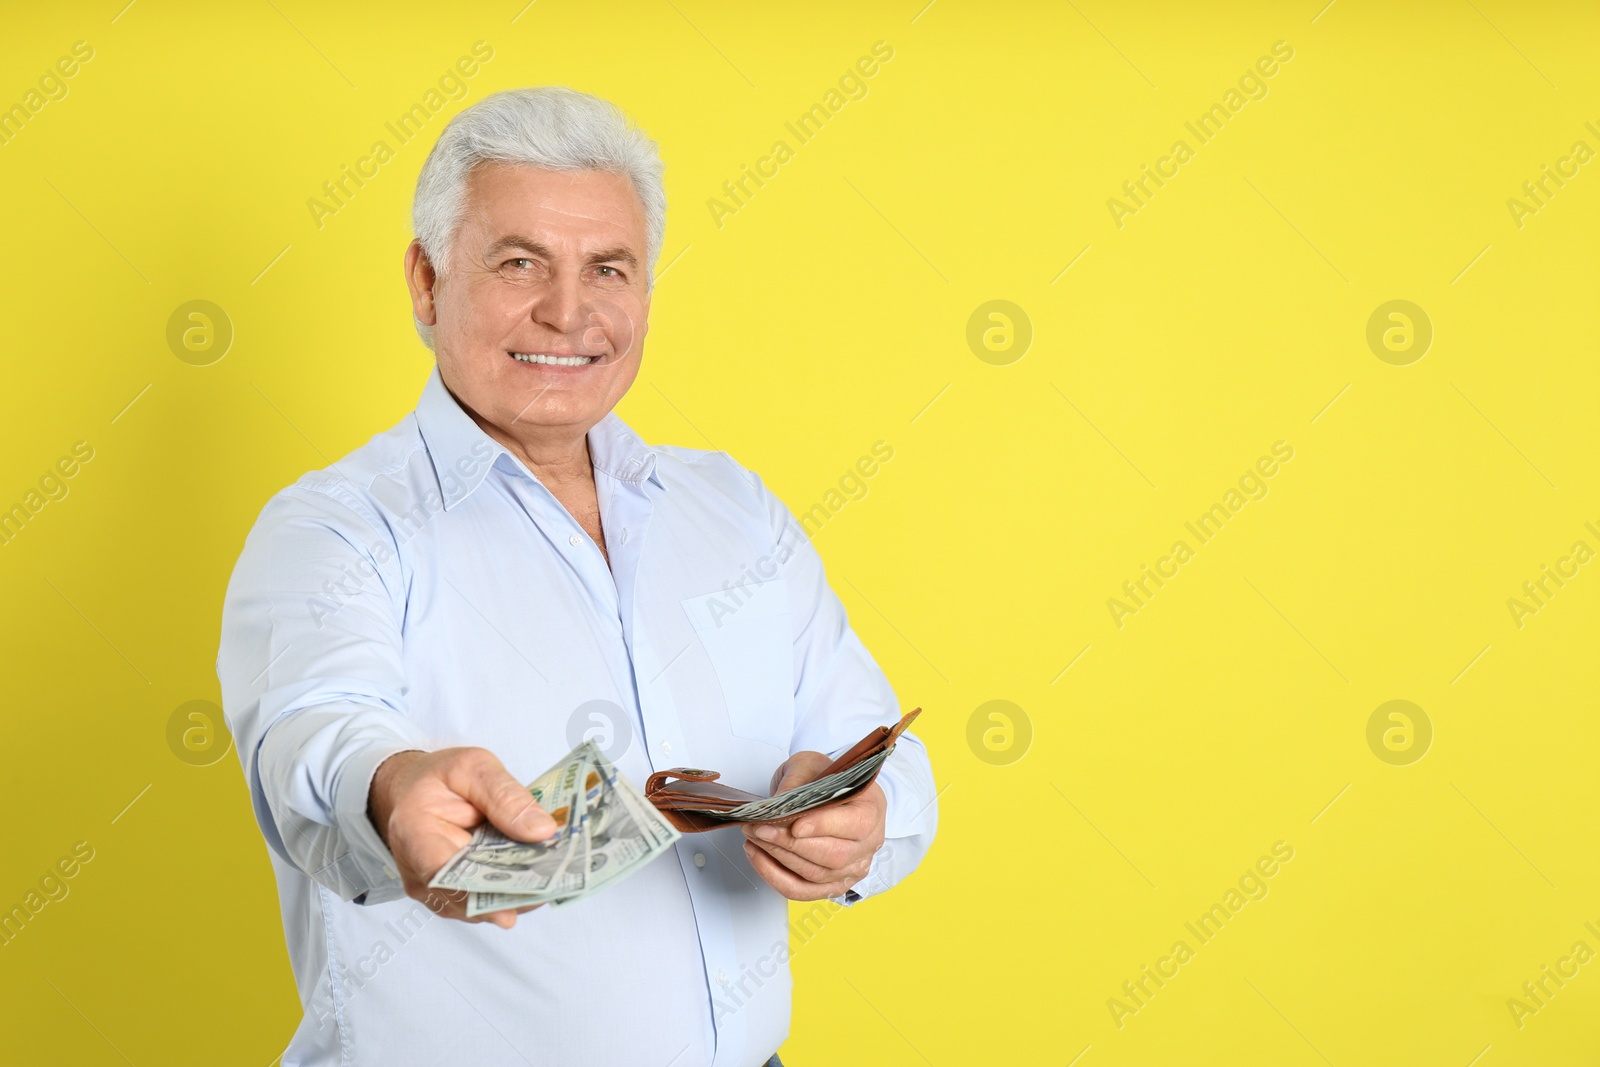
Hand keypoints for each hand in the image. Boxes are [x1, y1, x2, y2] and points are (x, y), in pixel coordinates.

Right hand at [368, 748, 557, 928]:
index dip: (478, 894)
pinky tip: (539, 879)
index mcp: (414, 833)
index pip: (441, 874)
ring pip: (478, 906)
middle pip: (467, 897)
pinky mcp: (450, 894)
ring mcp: (432, 888)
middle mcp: (417, 871)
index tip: (513, 906)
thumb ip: (505, 796)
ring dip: (516, 896)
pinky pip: (483, 901)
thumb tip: (542, 831)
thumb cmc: (438, 778)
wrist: (413, 790)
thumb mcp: (473, 768)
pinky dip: (511, 892)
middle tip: (555, 884)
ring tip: (554, 880)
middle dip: (512, 893)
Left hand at [740, 750, 885, 900]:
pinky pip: (802, 891)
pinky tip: (759, 856)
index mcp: (872, 809)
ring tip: (755, 837)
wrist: (824, 793)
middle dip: (790, 843)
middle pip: (833, 855)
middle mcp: (868, 843)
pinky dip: (775, 876)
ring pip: (815, 874)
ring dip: (778, 857)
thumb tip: (776, 806)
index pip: (855, 824)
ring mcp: (852, 868)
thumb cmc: (824, 779)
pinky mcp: (831, 885)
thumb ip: (796, 782)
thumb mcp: (810, 765)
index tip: (795, 825)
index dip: (824, 826)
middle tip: (760, 828)